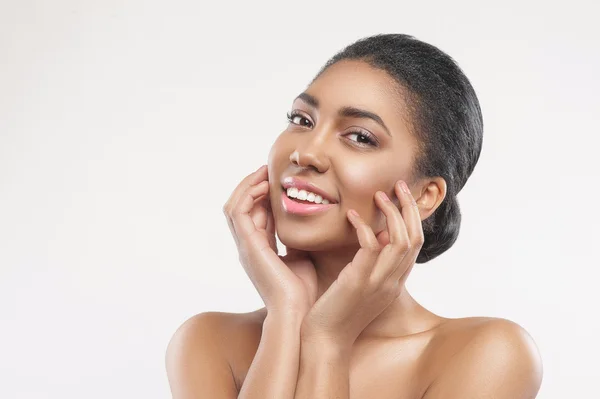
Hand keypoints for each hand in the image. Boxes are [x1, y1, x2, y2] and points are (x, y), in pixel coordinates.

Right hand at [223, 165, 317, 316]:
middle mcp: (247, 247)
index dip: (261, 195)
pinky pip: (239, 212)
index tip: (275, 180)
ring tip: (263, 173)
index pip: (253, 214)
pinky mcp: (248, 245)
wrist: (296, 312)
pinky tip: (264, 186)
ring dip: (247, 186)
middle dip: (250, 186)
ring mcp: (245, 246)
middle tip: (266, 170)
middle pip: (238, 207)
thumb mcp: (301, 256)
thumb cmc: (301, 291)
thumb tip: (307, 222)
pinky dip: (249, 195)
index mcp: (258, 250)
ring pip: (234, 206)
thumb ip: (296, 239)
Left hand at [300, 180, 424, 347]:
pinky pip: (371, 247)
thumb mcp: (361, 285)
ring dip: (391, 212)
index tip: (402, 196)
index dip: (413, 217)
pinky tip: (350, 215)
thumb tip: (372, 236)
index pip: (416, 244)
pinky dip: (363, 227)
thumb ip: (371, 263)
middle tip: (400, 185)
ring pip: (399, 239)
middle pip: (414, 237)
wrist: (324, 341)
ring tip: (379, 194)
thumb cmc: (336, 311)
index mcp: (394, 281)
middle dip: (410, 208)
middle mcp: (392, 281)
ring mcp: (378, 282)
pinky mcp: (359, 282)